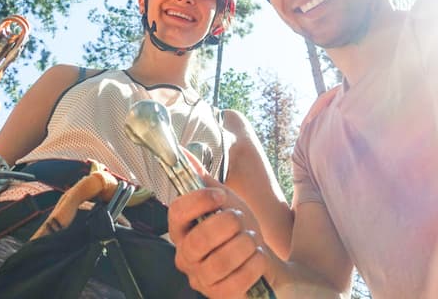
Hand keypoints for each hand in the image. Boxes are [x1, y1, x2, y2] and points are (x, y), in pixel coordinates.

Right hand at [169, 175, 270, 297]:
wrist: (260, 257)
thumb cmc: (237, 229)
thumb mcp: (224, 201)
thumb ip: (204, 180)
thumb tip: (184, 153)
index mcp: (181, 230)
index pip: (177, 212)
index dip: (200, 201)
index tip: (222, 197)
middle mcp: (185, 256)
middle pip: (199, 239)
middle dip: (228, 224)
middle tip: (240, 220)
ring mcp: (201, 279)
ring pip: (220, 262)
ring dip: (244, 244)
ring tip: (251, 239)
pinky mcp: (220, 296)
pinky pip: (237, 282)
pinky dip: (254, 264)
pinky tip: (257, 256)